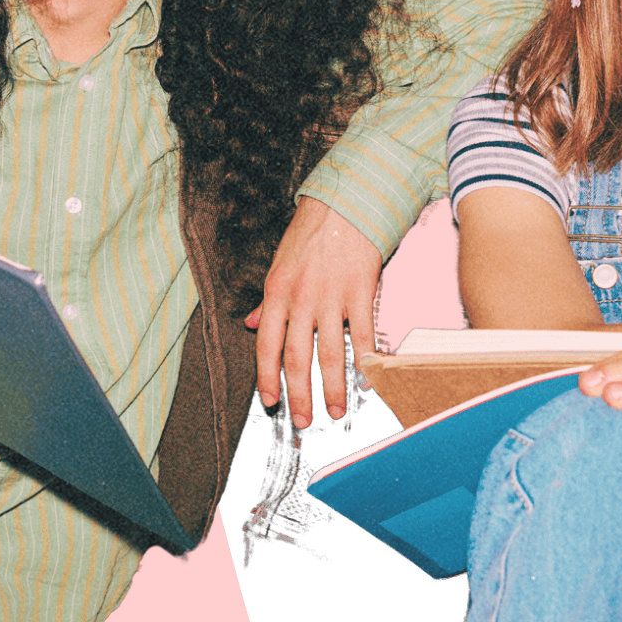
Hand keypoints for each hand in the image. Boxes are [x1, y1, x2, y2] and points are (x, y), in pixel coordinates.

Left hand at [246, 197, 382, 429]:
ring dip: (333, 388)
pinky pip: (364, 335)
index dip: (267, 377)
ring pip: (330, 354)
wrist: (345, 201)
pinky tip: (368, 380)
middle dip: (298, 395)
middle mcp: (301, 299)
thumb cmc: (312, 231)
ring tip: (336, 410)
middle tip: (302, 419)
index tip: (270, 400)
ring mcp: (332, 297)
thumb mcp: (279, 263)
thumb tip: (252, 324)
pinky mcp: (362, 291)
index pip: (267, 345)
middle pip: (297, 358)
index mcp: (277, 292)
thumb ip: (267, 300)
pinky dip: (367, 361)